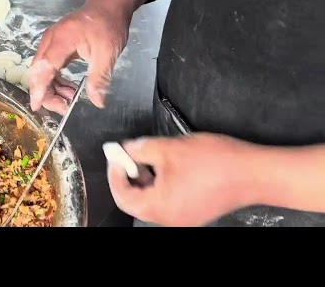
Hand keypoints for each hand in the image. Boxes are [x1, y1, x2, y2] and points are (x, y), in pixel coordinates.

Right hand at [28, 0, 131, 114]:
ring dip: (51, 88)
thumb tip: (97, 102)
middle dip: (46, 92)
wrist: (108, 5)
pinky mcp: (54, 45)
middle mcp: (50, 40)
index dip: (40, 88)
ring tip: (69, 99)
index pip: (45, 66)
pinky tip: (68, 88)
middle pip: (38, 71)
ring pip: (41, 70)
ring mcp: (50, 42)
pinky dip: (55, 80)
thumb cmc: (108, 25)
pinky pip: (47, 66)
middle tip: (63, 108)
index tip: (37, 105)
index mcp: (62, 39)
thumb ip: (99, 78)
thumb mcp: (108, 54)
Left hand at [107, 133, 256, 226]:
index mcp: (159, 208)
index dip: (115, 174)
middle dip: (129, 177)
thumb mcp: (169, 148)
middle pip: (136, 201)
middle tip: (130, 155)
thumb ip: (140, 149)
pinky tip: (166, 167)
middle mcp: (170, 219)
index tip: (116, 155)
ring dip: (145, 180)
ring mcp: (184, 218)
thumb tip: (124, 149)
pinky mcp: (195, 212)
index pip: (123, 197)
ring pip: (152, 201)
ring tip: (148, 158)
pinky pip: (168, 201)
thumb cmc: (213, 162)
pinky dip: (161, 185)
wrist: (254, 173)